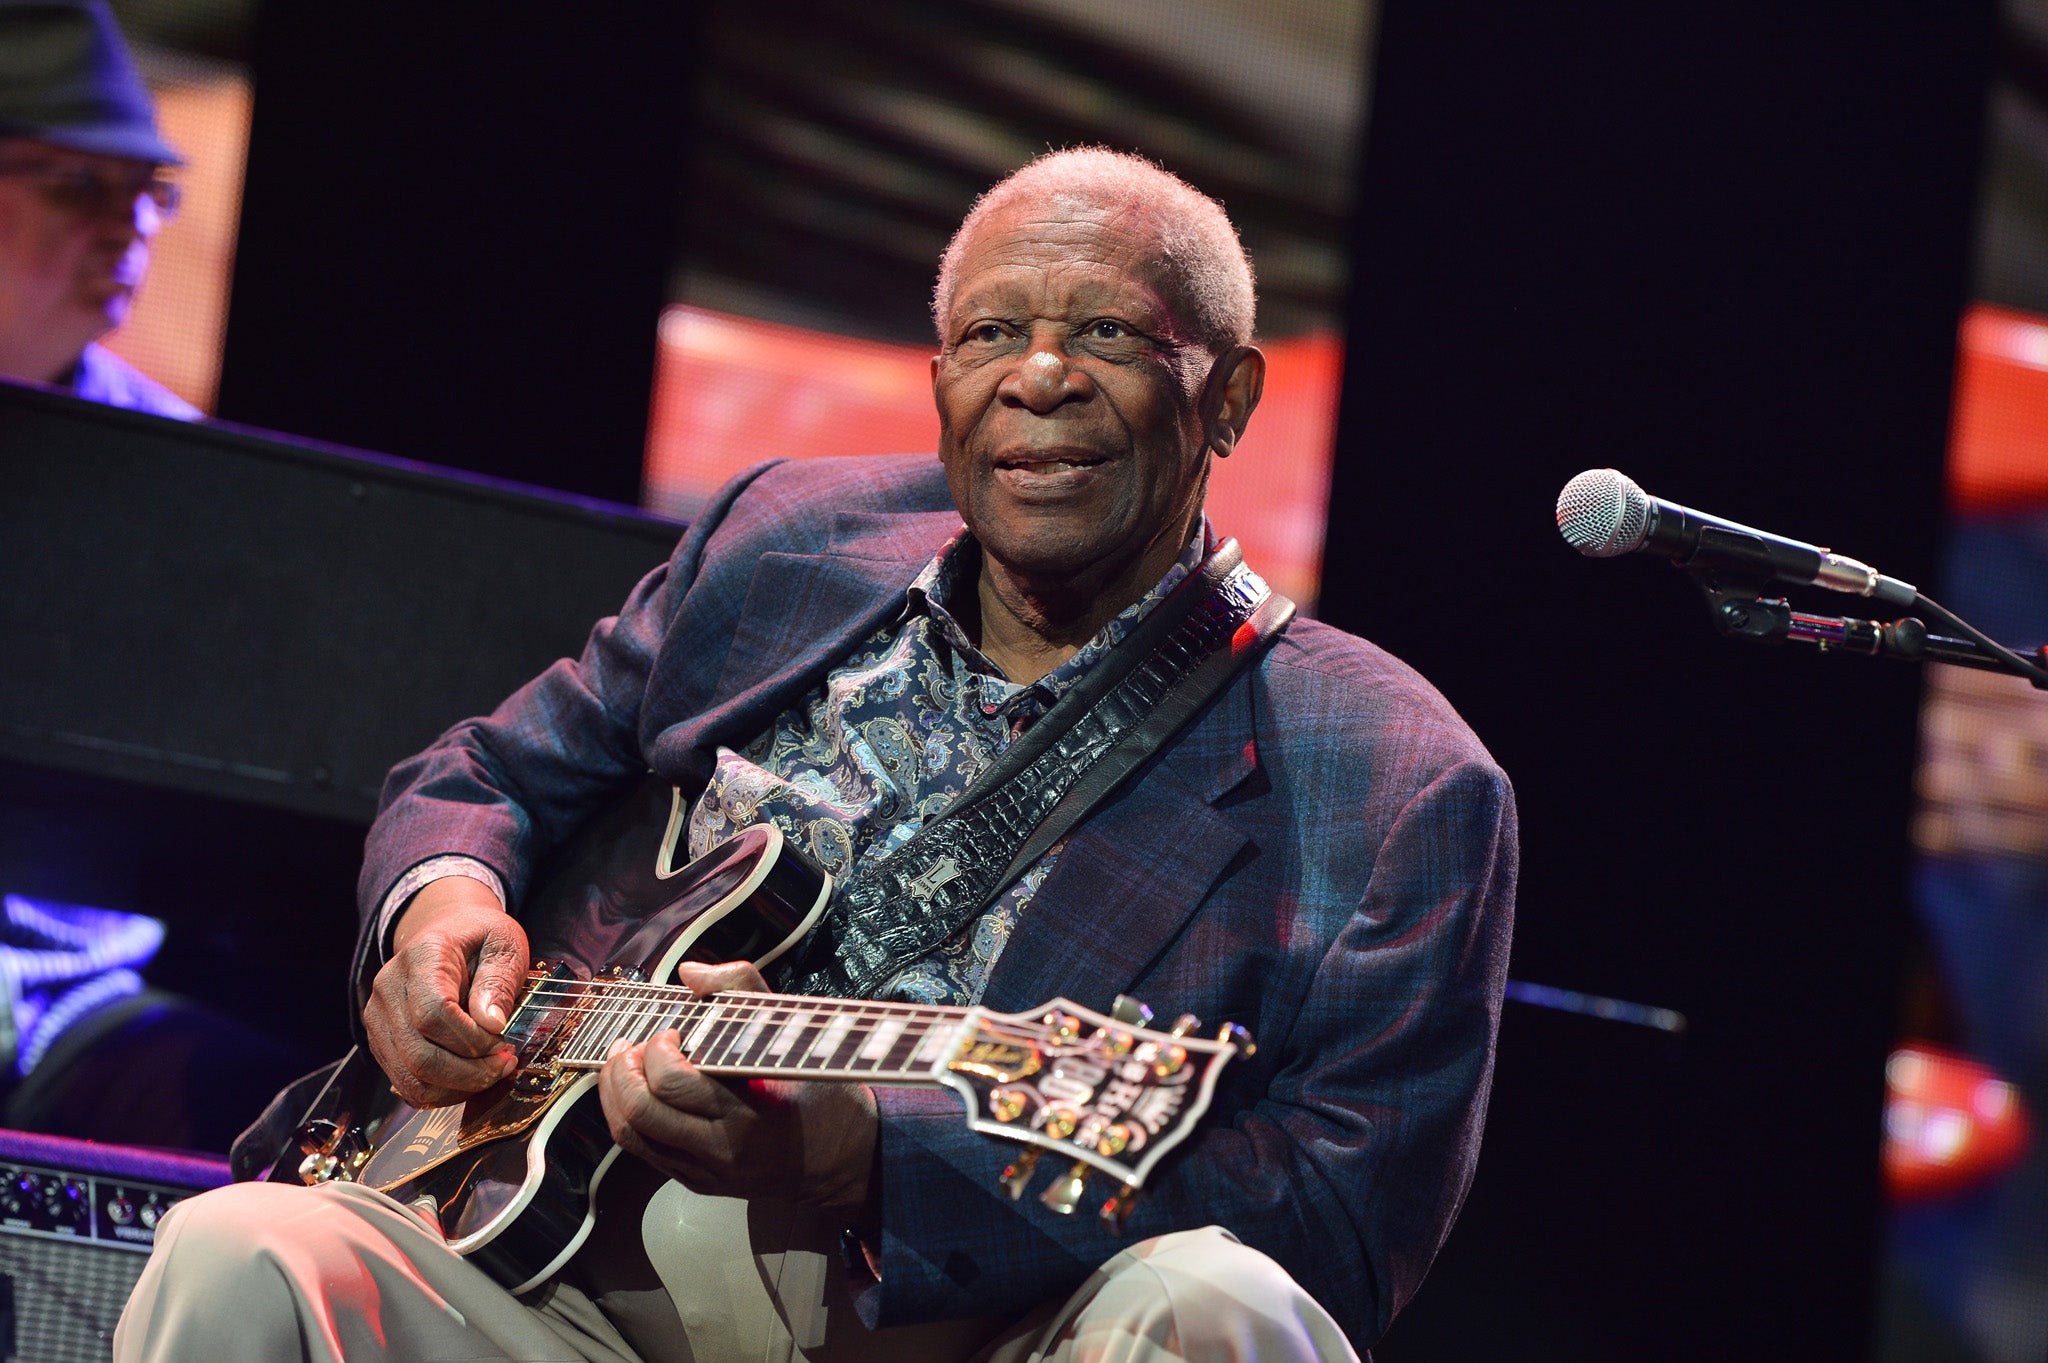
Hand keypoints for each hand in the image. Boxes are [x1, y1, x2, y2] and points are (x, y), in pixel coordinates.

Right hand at [363, 875, 528, 1107]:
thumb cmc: (479, 939)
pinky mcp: (381, 1041)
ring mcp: (379, 1017)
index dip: (471, 1039)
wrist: (446, 932)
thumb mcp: (504, 944)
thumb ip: (499, 981)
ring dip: (457, 1087)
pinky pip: (407, 1083)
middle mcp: (389, 988)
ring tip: (491, 1071)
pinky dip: (442, 1090)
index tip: (503, 1041)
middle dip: (469, 1073)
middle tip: (504, 1064)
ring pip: (410, 1077)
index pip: (433, 1013)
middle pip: (418, 1055)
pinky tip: (470, 1076)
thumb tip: (491, 1024)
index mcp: (422, 957)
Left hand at [599, 961, 879, 1214]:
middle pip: (641, 1112)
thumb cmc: (821, 1092)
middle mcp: (720, 1149)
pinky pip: (642, 1150)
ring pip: (631, 1135)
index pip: (674, 1084)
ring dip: (614, 1092)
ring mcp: (705, 1171)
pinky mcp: (696, 1181)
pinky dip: (625, 1114)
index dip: (658, 1049)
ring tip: (624, 1062)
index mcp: (748, 1114)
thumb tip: (690, 972)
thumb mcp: (795, 1034)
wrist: (842, 1159)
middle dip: (623, 1070)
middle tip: (634, 1045)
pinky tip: (634, 1089)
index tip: (673, 1030)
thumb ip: (743, 990)